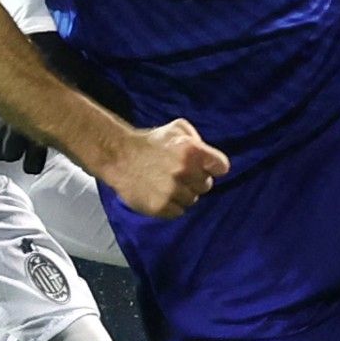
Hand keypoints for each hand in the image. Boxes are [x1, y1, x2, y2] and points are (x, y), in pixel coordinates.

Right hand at [103, 118, 230, 218]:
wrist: (119, 156)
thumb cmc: (150, 142)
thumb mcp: (176, 129)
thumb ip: (197, 139)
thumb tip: (208, 157)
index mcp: (192, 150)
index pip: (221, 167)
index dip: (213, 167)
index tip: (205, 167)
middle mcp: (184, 171)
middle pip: (206, 185)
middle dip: (195, 180)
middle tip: (178, 174)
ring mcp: (172, 191)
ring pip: (192, 200)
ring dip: (183, 194)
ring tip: (166, 183)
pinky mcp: (161, 206)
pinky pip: (178, 211)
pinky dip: (171, 205)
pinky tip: (160, 193)